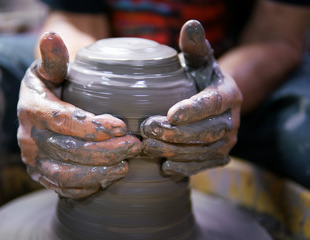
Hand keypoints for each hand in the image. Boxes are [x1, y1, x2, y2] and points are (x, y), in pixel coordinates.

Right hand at [17, 32, 140, 198]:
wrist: (36, 111)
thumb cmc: (51, 87)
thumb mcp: (50, 70)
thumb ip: (53, 58)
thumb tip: (52, 36)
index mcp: (32, 108)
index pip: (64, 121)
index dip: (94, 126)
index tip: (123, 126)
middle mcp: (29, 138)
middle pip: (68, 151)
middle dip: (105, 152)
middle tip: (135, 147)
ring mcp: (34, 160)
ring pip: (65, 175)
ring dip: (99, 173)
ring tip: (126, 166)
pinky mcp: (40, 175)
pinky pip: (62, 188)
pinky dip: (87, 187)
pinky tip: (108, 179)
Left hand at [141, 20, 241, 176]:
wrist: (215, 102)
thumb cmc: (201, 77)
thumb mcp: (199, 60)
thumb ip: (195, 46)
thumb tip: (190, 25)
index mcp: (228, 94)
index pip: (213, 103)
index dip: (194, 109)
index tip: (170, 113)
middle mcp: (232, 121)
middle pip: (207, 131)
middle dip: (176, 133)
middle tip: (147, 129)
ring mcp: (227, 142)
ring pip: (204, 152)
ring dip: (175, 152)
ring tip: (148, 147)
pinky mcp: (218, 157)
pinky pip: (203, 166)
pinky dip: (184, 169)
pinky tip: (165, 168)